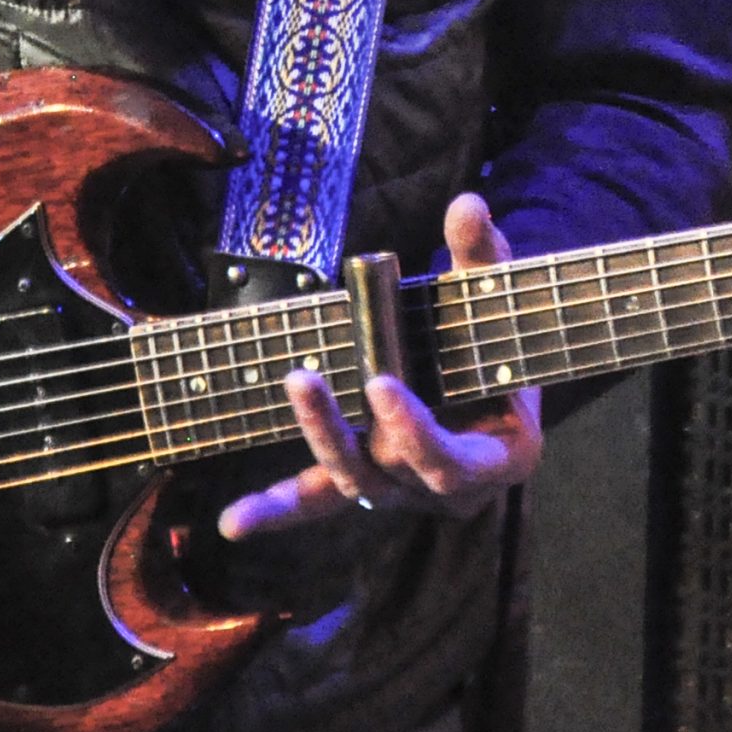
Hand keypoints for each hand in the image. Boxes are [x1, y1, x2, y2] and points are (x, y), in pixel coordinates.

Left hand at [217, 193, 541, 538]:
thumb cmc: (497, 333)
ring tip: (293, 381)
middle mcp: (446, 487)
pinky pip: (319, 502)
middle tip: (308, 378)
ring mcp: (402, 487)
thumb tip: (468, 206)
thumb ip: (483, 257)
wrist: (493, 367)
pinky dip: (278, 512)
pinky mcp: (365, 481)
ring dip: (316, 434)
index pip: (451, 463)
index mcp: (498, 457)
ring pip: (351, 480)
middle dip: (341, 431)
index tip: (382, 384)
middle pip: (388, 474)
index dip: (415, 432)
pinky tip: (233, 524)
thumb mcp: (496, 296)